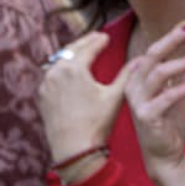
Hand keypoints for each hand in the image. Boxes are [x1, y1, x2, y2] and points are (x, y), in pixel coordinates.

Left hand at [37, 30, 135, 161]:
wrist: (73, 149)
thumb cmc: (96, 123)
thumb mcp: (115, 97)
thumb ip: (127, 75)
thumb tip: (142, 60)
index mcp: (74, 69)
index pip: (88, 48)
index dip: (99, 41)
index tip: (106, 36)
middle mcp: (56, 72)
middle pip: (70, 50)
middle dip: (84, 43)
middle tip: (95, 37)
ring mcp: (46, 84)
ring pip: (58, 61)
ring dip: (71, 54)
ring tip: (81, 52)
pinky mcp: (42, 96)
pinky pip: (51, 75)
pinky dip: (61, 68)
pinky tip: (68, 71)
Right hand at [124, 22, 184, 171]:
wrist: (167, 156)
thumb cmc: (174, 124)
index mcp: (141, 79)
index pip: (154, 51)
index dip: (171, 37)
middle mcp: (135, 86)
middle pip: (152, 55)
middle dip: (171, 40)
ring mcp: (138, 101)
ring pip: (159, 72)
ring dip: (183, 63)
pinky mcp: (145, 116)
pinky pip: (165, 96)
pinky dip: (184, 87)